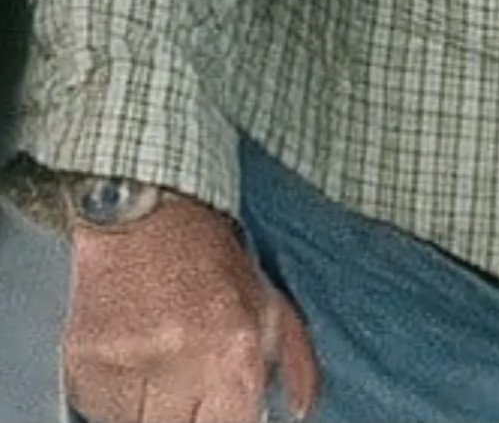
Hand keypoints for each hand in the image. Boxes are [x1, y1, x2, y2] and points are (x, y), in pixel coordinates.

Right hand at [63, 191, 318, 422]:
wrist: (145, 208)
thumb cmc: (207, 254)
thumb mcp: (265, 296)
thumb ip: (292, 356)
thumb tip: (301, 408)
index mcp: (237, 349)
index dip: (226, 420)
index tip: (216, 409)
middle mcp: (185, 358)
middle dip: (182, 414)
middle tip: (183, 383)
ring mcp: (131, 362)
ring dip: (145, 407)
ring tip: (155, 362)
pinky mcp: (86, 361)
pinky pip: (100, 410)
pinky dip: (113, 395)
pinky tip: (128, 355)